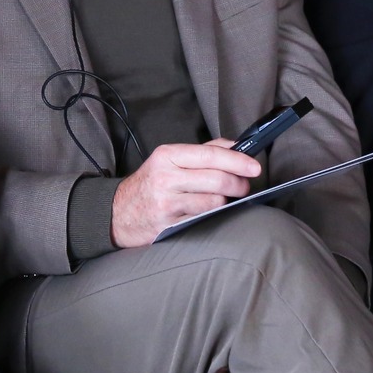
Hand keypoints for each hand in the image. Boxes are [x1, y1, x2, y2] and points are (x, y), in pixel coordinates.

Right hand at [112, 140, 262, 247]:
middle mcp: (166, 178)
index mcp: (167, 156)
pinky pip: (203, 219)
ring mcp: (167, 203)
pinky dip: (212, 215)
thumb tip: (236, 147)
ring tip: (222, 198)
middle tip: (244, 186)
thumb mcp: (168, 160)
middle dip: (238, 183)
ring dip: (225, 201)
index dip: (237, 161)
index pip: (211, 156)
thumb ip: (203, 151)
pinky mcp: (169, 225)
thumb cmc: (150, 184)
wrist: (117, 212)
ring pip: (214, 202)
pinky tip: (208, 211)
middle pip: (217, 180)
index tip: (254, 166)